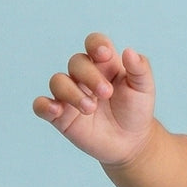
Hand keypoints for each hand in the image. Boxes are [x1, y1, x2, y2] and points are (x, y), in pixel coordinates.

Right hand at [33, 32, 156, 165]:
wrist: (131, 143)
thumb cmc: (136, 111)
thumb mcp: (144, 89)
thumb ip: (140, 69)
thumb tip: (129, 51)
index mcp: (105, 64)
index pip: (94, 43)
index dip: (96, 44)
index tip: (104, 54)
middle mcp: (84, 76)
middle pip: (76, 62)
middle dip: (90, 76)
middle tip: (106, 94)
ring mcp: (70, 94)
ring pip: (58, 81)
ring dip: (71, 93)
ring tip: (90, 109)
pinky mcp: (60, 115)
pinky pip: (42, 105)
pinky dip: (44, 106)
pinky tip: (56, 110)